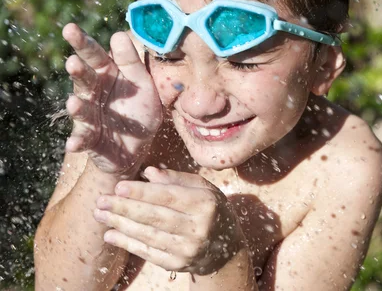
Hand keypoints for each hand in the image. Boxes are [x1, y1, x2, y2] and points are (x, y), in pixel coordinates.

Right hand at [63, 23, 162, 174]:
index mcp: (107, 74)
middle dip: (78, 71)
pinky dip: (78, 141)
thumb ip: (132, 62)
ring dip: (77, 107)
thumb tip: (118, 35)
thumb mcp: (142, 83)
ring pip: (82, 109)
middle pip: (84, 78)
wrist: (138, 145)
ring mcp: (90, 116)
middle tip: (73, 63)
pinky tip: (73, 144)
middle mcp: (94, 93)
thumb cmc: (139, 108)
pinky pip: (83, 139)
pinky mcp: (90, 139)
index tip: (70, 29)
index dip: (83, 43)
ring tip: (74, 103)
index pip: (94, 55)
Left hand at [93, 167, 244, 274]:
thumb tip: (149, 172)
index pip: (169, 196)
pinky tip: (111, 234)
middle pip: (155, 217)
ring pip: (148, 235)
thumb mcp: (202, 188)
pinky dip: (127, 243)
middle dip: (125, 208)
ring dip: (121, 225)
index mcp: (205, 204)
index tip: (119, 187)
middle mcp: (198, 228)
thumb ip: (177, 179)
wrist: (225, 248)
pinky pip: (148, 252)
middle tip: (101, 200)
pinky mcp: (178, 264)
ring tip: (100, 215)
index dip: (142, 192)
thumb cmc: (209, 209)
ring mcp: (188, 248)